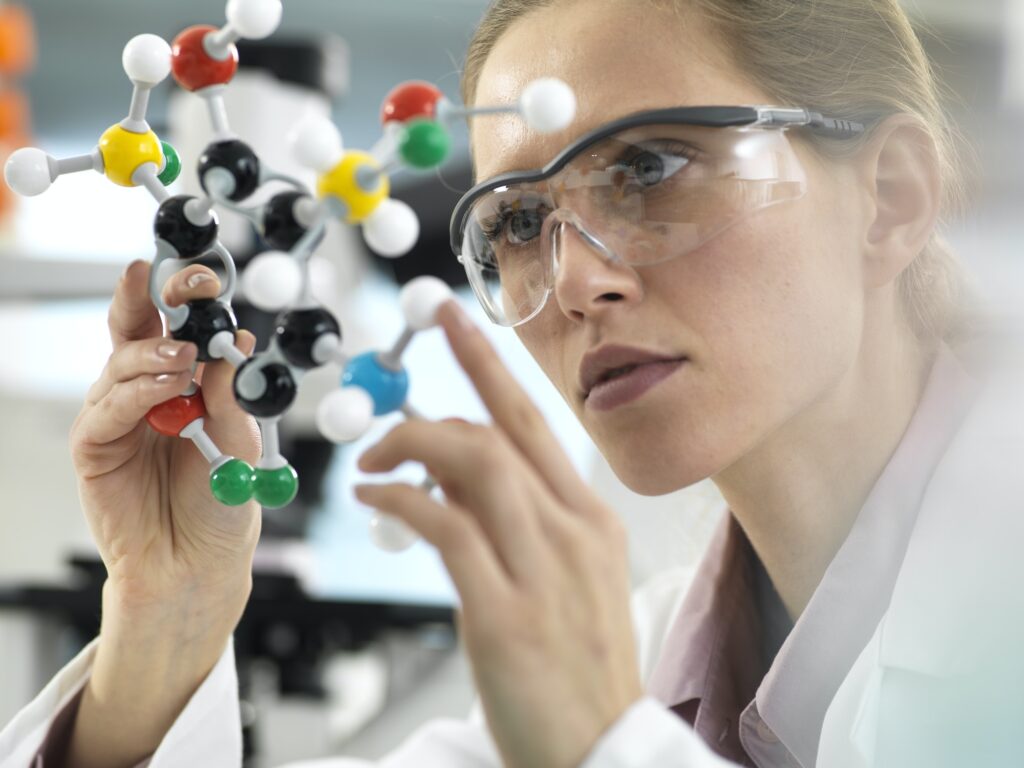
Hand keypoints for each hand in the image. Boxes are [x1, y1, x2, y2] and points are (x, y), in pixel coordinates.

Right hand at [70, 259, 260, 617]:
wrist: (198, 561)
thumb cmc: (221, 502)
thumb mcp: (241, 442)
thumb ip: (232, 394)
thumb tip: (238, 339)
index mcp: (183, 382)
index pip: (177, 327)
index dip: (185, 299)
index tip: (204, 278)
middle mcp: (145, 390)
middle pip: (134, 329)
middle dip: (148, 298)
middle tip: (176, 285)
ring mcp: (116, 415)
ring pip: (121, 363)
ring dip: (152, 354)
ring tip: (182, 359)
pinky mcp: (94, 446)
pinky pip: (107, 409)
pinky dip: (135, 393)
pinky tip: (161, 389)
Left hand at [355, 300, 642, 767]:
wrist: (601, 753)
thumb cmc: (577, 668)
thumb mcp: (565, 582)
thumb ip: (517, 523)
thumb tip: (452, 476)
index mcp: (591, 520)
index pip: (535, 420)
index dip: (489, 364)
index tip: (455, 321)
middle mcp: (574, 532)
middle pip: (497, 431)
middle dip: (435, 397)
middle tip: (380, 413)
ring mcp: (544, 571)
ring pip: (473, 464)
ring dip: (410, 446)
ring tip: (373, 464)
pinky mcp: (506, 615)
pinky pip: (446, 526)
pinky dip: (402, 500)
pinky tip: (377, 498)